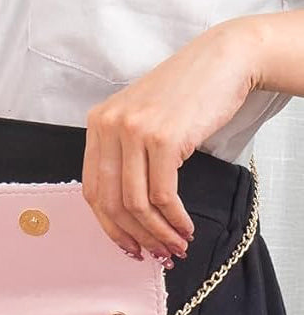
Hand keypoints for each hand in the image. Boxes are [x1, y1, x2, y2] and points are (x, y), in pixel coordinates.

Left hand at [82, 18, 257, 266]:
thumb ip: (126, 155)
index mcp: (97, 124)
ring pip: (136, 202)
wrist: (223, 60)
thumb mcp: (142, 119)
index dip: (108, 225)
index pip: (92, 189)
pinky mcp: (163, 138)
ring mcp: (133, 131)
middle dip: (133, 235)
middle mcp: (108, 126)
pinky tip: (185, 227)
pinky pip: (162, 193)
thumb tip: (126, 213)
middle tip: (154, 255)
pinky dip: (174, 218)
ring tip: (175, 246)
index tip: (127, 246)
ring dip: (157, 232)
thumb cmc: (186, 94)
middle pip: (110, 201)